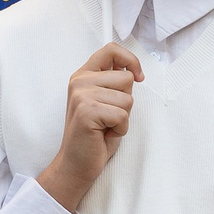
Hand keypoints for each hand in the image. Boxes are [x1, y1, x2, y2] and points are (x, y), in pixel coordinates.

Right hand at [36, 44, 143, 212]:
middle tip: (108, 117)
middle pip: (126, 78)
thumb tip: (132, 70)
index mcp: (83, 75)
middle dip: (126, 101)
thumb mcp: (104, 101)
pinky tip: (104, 134)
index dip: (130, 60)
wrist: (76, 163)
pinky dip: (120, 129)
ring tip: (106, 126)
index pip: (111, 50)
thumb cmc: (94, 135)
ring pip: (127, 98)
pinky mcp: (87, 111)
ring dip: (123, 118)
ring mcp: (82, 95)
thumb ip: (113, 83)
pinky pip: (122, 115)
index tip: (138, 76)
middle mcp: (80, 81)